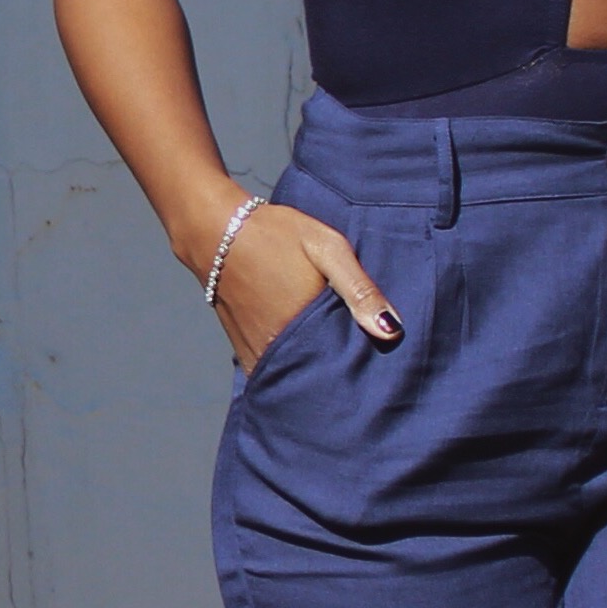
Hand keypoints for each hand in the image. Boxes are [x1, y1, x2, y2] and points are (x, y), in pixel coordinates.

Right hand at [211, 201, 402, 372]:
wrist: (215, 228)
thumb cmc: (276, 233)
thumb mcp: (327, 249)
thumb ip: (360, 290)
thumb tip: (391, 331)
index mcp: (302, 331)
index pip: (341, 370)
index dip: (359, 370)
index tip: (377, 369)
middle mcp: (276, 350)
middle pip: (317, 379)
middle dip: (337, 378)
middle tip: (358, 368)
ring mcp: (256, 353)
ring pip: (293, 378)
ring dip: (312, 375)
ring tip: (334, 365)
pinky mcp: (242, 349)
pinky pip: (272, 371)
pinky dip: (288, 370)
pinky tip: (305, 358)